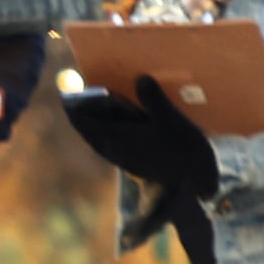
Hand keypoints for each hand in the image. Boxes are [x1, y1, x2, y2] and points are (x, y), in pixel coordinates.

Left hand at [58, 83, 217, 198]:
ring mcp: (122, 158)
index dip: (73, 104)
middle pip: (88, 128)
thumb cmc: (182, 152)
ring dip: (98, 122)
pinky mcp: (133, 164)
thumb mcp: (170, 120)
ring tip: (102, 106)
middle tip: (84, 96)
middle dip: (84, 112)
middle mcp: (113, 149)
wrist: (195, 185)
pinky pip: (112, 143)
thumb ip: (154, 98)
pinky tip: (124, 123)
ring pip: (99, 137)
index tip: (69, 91)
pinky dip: (110, 131)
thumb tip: (141, 77)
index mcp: (114, 137)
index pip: (80, 120)